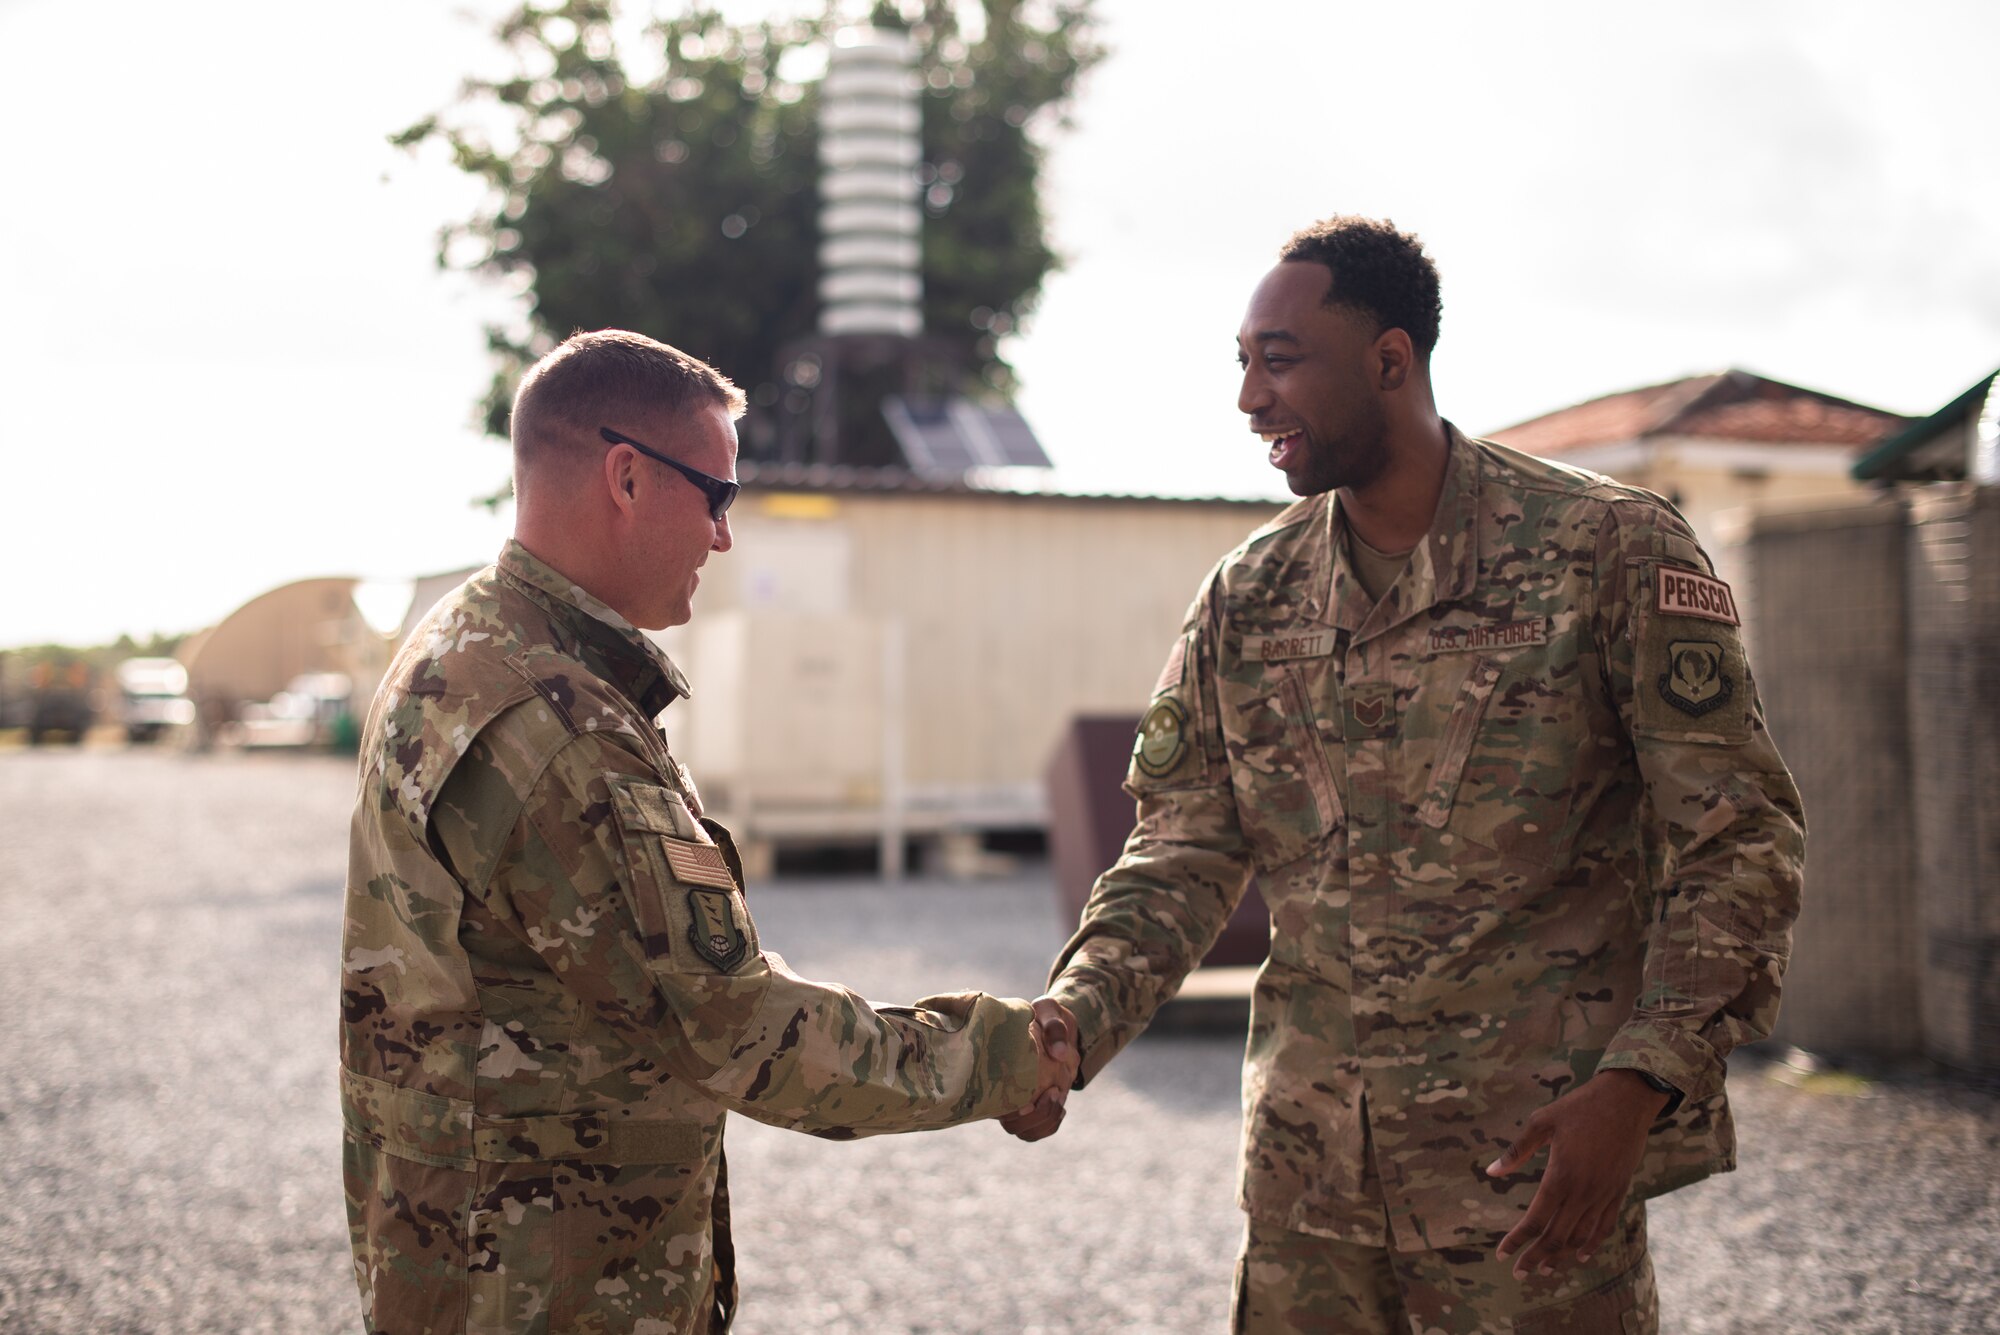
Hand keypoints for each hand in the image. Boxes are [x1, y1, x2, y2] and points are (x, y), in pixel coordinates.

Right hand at [1000, 997, 1079, 1141]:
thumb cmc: (1045, 1015)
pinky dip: (1050, 1125)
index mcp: (995, 1069)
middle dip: (1034, 1117)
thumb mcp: (1048, 1010)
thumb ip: (1053, 1025)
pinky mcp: (1035, 1106)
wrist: (1058, 1025)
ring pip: (1024, 1130)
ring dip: (1045, 1121)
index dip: (1006, 1112)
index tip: (1026, 1102)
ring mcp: (1019, 1102)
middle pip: (1010, 1124)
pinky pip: (1038, 1130)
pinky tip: (1060, 1106)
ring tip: (1058, 1095)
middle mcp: (1002, 1091)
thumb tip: (1059, 1053)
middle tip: (1053, 1092)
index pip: (989, 1104)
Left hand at [1486, 1070, 1672, 1278]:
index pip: (1535, 1220)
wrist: (1627, 1100)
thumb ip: (1517, 1151)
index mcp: (1561, 1176)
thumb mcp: (1542, 1122)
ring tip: (1545, 1269)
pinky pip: (1605, 1225)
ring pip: (1580, 1236)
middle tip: (1518, 1273)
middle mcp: (1583, 1192)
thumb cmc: (1579, 1107)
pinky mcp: (1619, 1190)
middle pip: (1556, 1236)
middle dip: (1535, 1257)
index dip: (1518, 1240)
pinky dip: (1592, 1243)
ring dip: (1561, 1255)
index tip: (1501, 1254)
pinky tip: (1581, 1254)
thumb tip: (1491, 1172)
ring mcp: (1604, 1194)